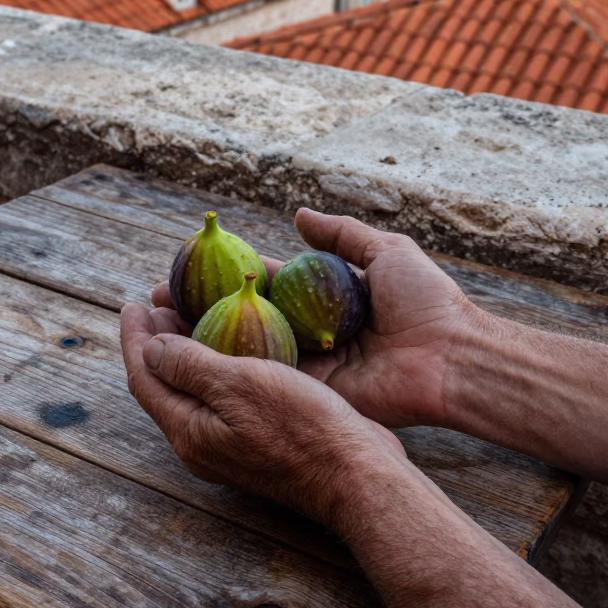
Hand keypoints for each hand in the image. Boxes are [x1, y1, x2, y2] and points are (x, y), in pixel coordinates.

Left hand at [120, 303, 404, 530]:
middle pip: (166, 386)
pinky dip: (220, 365)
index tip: (132, 304)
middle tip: (160, 303)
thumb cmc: (300, 427)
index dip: (135, 339)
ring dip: (189, 352)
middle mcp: (203, 442)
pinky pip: (226, 397)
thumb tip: (149, 348)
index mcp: (189, 430)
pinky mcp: (261, 440)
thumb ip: (188, 364)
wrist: (357, 476)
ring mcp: (232, 444)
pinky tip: (240, 345)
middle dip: (157, 344)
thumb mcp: (238, 385)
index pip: (144, 378)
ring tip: (192, 315)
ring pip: (197, 391)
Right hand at [152, 210, 483, 429]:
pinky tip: (188, 353)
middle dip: (199, 309)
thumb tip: (298, 214)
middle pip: (243, 319)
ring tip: (157, 325)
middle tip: (157, 299)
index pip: (262, 286)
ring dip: (201, 338)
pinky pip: (265, 377)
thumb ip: (340, 234)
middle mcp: (308, 332)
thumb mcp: (384, 251)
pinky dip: (229, 366)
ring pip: (245, 350)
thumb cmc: (426, 301)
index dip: (224, 276)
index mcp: (323, 301)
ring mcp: (308, 365)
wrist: (451, 356)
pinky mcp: (312, 393)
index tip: (184, 266)